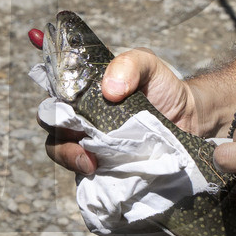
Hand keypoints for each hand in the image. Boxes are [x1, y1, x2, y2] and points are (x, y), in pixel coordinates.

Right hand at [44, 49, 196, 180]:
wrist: (187, 119)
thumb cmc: (161, 87)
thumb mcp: (147, 64)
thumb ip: (128, 64)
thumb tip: (110, 90)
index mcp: (84, 85)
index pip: (53, 82)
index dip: (48, 80)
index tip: (54, 82)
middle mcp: (78, 111)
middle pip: (49, 118)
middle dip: (56, 125)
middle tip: (78, 132)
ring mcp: (85, 139)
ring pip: (58, 148)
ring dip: (68, 154)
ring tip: (90, 161)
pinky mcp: (96, 164)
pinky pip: (78, 171)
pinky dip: (82, 170)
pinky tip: (97, 170)